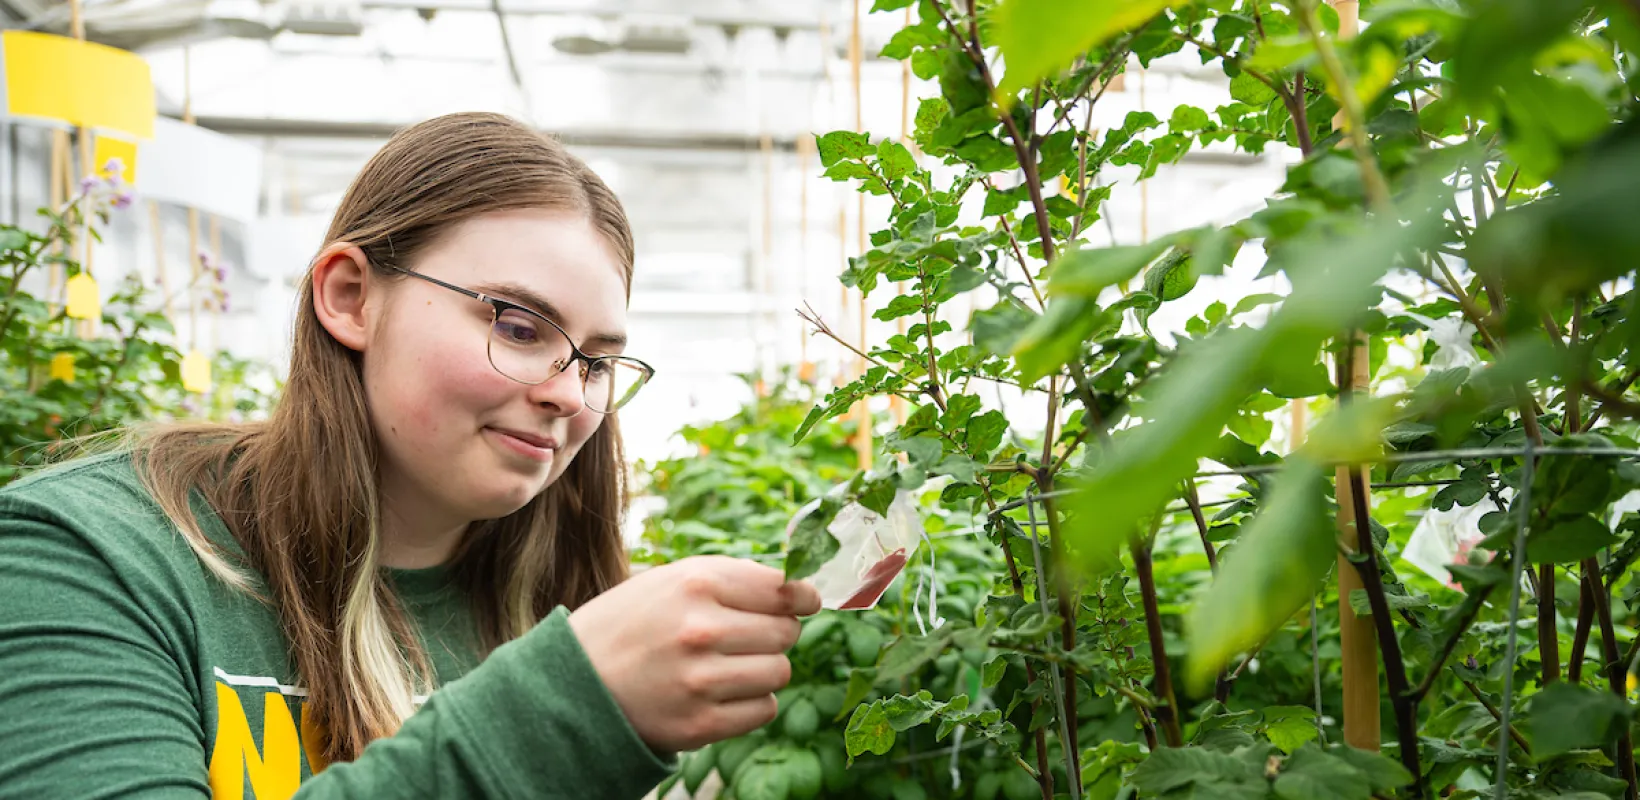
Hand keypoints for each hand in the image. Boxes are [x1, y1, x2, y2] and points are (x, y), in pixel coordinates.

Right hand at [568, 555, 821, 752]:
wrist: (572, 681)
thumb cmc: (629, 624)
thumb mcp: (670, 581)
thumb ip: (732, 580)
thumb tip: (801, 589)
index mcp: (696, 582)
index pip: (784, 589)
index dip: (802, 597)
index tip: (806, 601)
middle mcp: (702, 629)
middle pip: (786, 632)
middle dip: (777, 633)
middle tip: (748, 636)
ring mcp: (701, 680)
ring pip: (780, 672)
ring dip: (764, 669)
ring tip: (730, 665)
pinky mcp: (699, 724)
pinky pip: (763, 709)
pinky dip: (752, 702)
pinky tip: (722, 693)